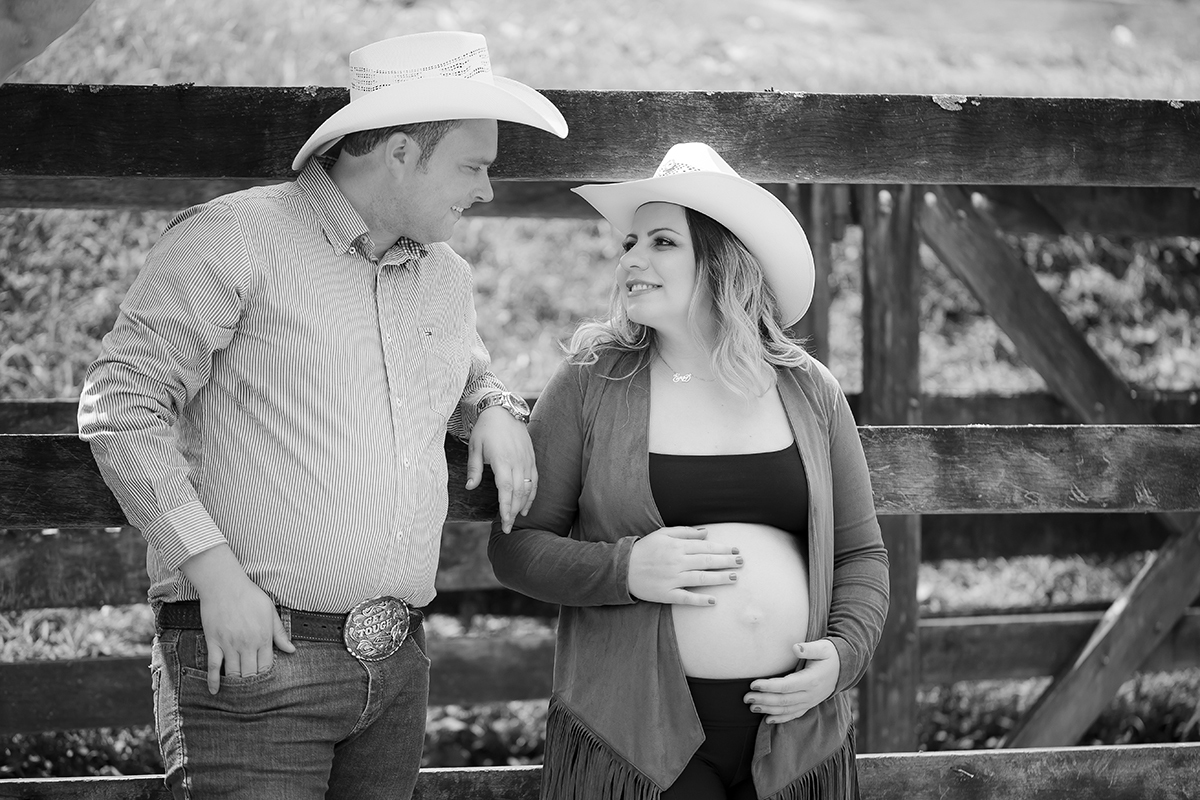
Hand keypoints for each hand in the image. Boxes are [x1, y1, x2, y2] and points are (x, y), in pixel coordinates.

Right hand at [179, 545, 294, 694]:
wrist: (224, 585)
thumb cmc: (250, 596)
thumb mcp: (270, 611)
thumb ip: (280, 633)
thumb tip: (292, 650)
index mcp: (263, 637)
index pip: (266, 665)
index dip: (266, 676)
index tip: (266, 683)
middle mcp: (247, 644)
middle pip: (250, 673)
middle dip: (252, 685)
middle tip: (252, 694)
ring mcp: (229, 644)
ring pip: (233, 673)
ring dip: (236, 685)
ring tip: (238, 695)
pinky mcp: (213, 642)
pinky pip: (213, 666)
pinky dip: (214, 681)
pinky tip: (215, 691)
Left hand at [466, 406, 536, 532]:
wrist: (502, 409)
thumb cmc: (485, 429)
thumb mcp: (474, 447)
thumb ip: (474, 468)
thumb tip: (470, 487)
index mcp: (502, 460)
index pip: (506, 490)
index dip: (506, 507)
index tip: (504, 522)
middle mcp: (517, 461)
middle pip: (518, 493)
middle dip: (513, 512)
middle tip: (507, 528)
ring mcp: (527, 460)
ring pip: (528, 488)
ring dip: (523, 505)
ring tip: (516, 519)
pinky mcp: (531, 457)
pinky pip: (535, 479)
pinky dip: (532, 494)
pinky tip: (527, 505)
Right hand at [627, 526, 741, 605]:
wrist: (622, 568)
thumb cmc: (645, 549)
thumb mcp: (663, 534)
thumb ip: (685, 532)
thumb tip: (706, 532)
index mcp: (676, 547)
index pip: (705, 547)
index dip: (722, 549)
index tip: (736, 550)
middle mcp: (676, 562)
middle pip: (706, 562)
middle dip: (726, 562)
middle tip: (742, 562)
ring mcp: (672, 579)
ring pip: (700, 578)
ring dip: (719, 578)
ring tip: (734, 578)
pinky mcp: (666, 594)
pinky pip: (686, 598)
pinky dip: (700, 600)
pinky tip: (713, 601)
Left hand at [744, 639, 840, 723]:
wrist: (844, 668)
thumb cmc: (830, 655)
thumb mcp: (823, 648)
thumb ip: (809, 648)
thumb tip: (795, 647)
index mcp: (812, 680)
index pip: (786, 686)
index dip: (769, 686)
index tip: (753, 684)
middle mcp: (811, 694)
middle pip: (783, 700)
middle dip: (764, 699)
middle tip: (746, 697)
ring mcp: (810, 701)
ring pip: (787, 709)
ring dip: (768, 709)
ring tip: (751, 707)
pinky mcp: (809, 705)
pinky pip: (794, 714)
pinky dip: (780, 719)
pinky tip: (767, 719)